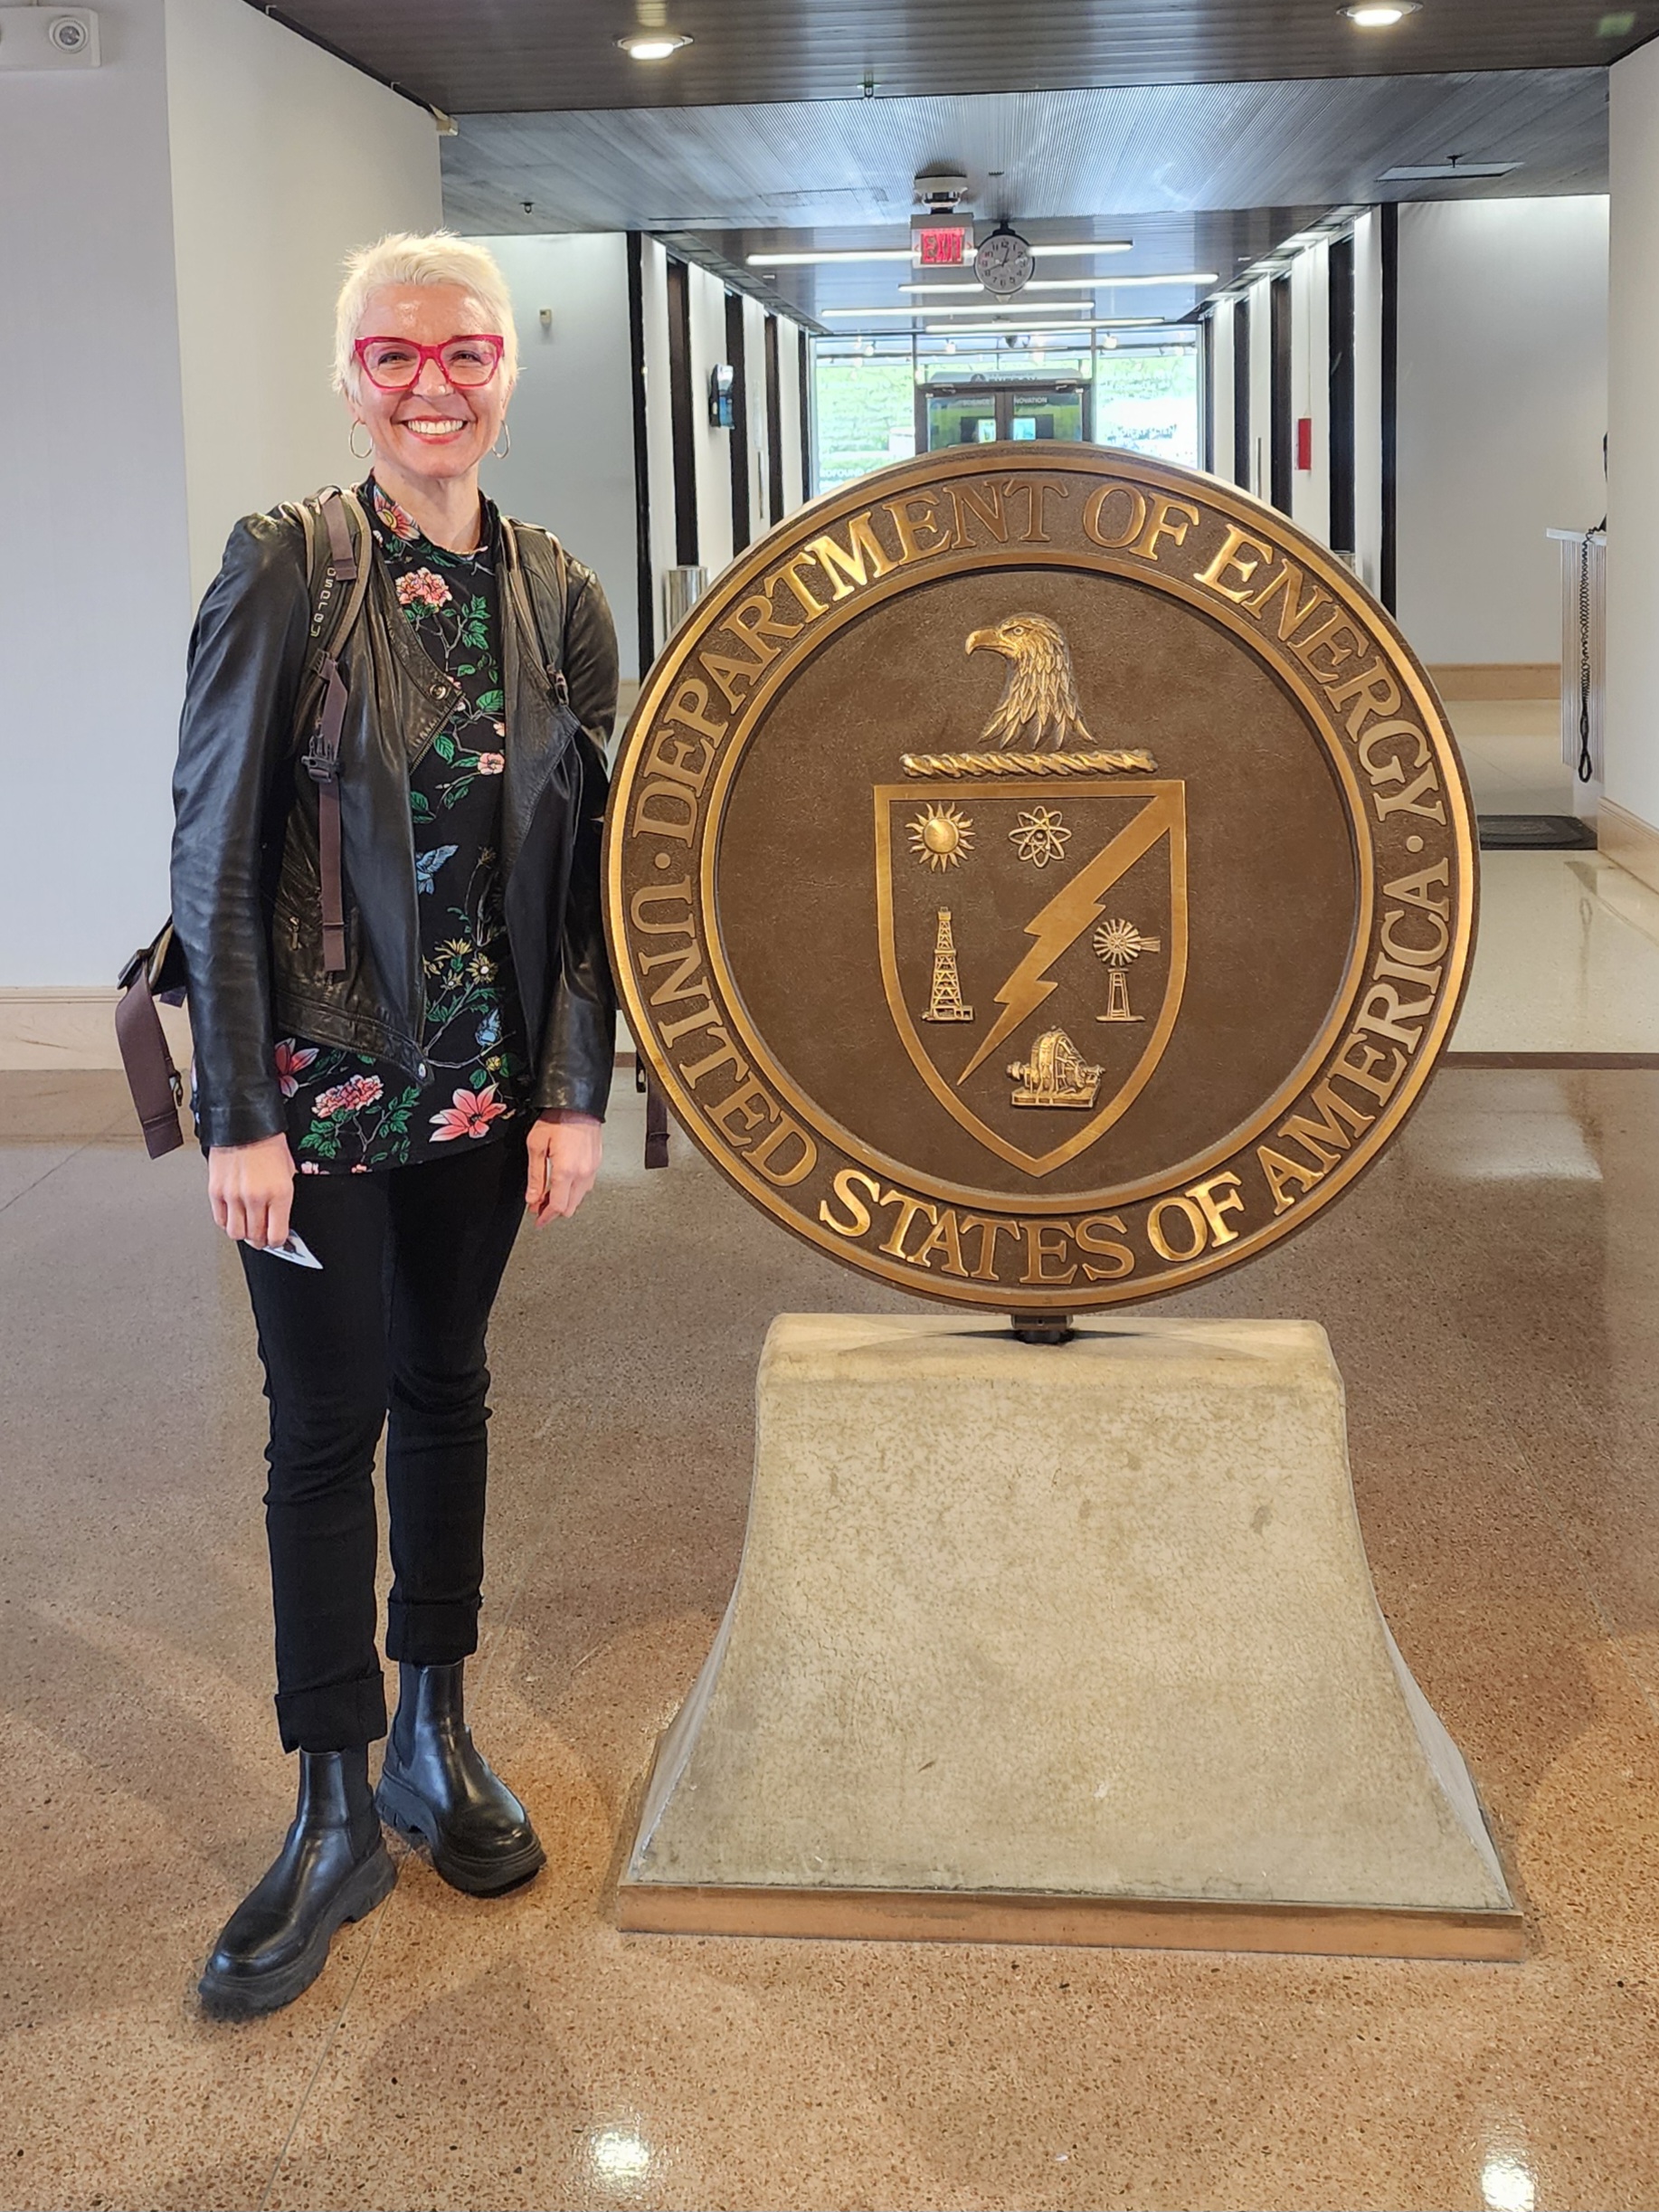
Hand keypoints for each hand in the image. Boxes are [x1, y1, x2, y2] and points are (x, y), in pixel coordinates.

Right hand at [208, 1132, 296, 1248]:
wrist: (244, 1123)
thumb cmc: (268, 1143)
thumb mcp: (288, 1171)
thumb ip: (283, 1199)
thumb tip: (279, 1220)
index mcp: (279, 1193)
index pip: (277, 1235)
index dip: (278, 1242)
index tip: (277, 1240)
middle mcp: (256, 1197)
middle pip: (255, 1238)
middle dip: (260, 1240)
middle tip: (262, 1235)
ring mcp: (233, 1196)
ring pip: (236, 1233)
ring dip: (243, 1234)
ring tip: (247, 1226)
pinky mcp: (215, 1191)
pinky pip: (219, 1220)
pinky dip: (227, 1222)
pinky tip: (234, 1215)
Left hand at [526, 1110, 601, 1223]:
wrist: (578, 1102)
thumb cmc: (559, 1118)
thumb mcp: (536, 1146)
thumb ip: (535, 1176)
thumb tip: (532, 1197)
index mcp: (565, 1171)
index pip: (557, 1206)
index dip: (546, 1217)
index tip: (538, 1220)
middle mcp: (582, 1173)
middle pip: (570, 1207)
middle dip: (554, 1211)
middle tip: (540, 1208)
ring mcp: (592, 1169)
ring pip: (579, 1198)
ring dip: (565, 1200)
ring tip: (550, 1194)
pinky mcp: (597, 1163)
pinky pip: (586, 1186)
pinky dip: (574, 1190)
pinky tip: (564, 1183)